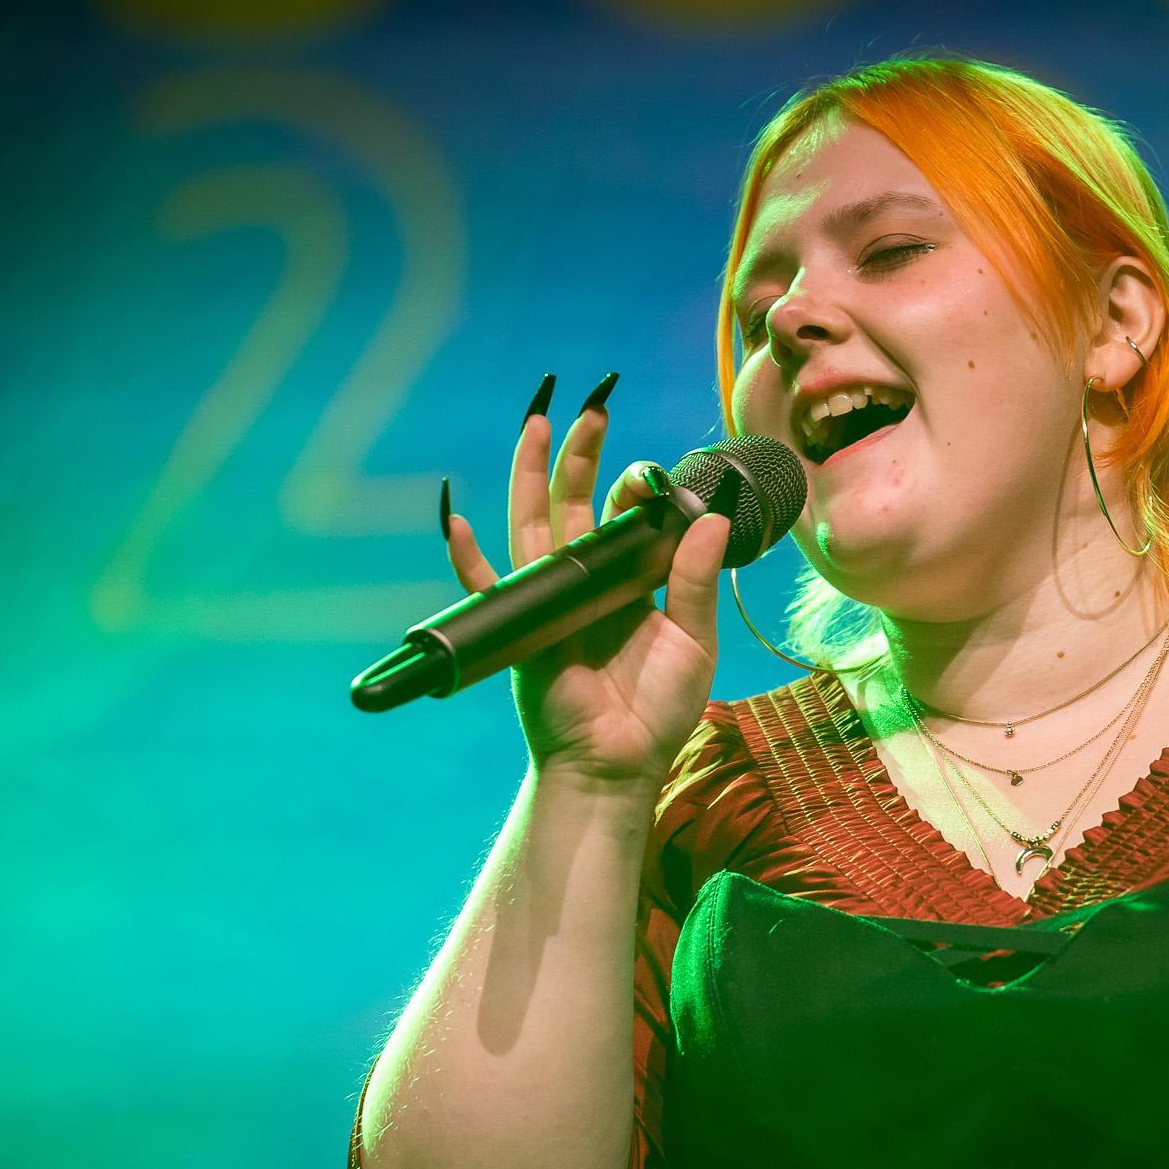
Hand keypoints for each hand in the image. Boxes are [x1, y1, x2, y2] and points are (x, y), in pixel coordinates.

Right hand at [444, 385, 734, 784]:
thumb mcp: (692, 641)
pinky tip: (457, 517)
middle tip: (593, 403)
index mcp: (628, 582)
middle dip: (581, 453)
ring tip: (538, 421)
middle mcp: (586, 581)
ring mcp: (549, 599)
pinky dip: (466, 555)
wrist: (618, 765)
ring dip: (532, 473)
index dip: (639, 488)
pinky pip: (486, 585)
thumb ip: (696, 579)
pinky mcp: (522, 625)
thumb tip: (711, 516)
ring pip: (534, 523)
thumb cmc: (656, 711)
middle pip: (575, 503)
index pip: (626, 516)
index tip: (658, 475)